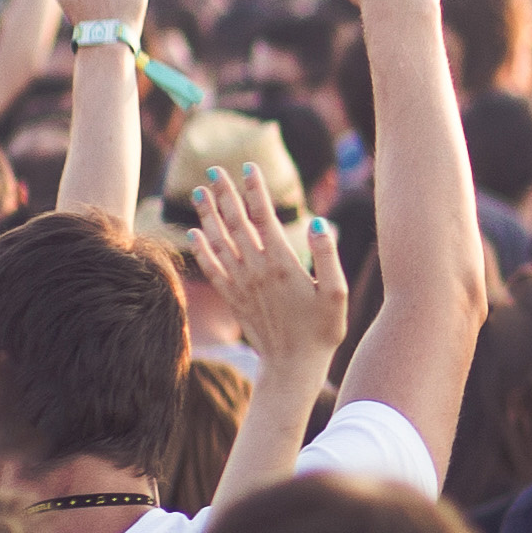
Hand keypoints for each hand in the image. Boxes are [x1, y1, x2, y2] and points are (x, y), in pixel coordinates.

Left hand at [184, 161, 348, 374]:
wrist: (293, 366)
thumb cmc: (322, 330)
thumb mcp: (337, 293)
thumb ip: (328, 255)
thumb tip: (317, 222)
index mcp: (282, 263)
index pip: (264, 217)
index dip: (254, 190)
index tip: (247, 166)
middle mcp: (256, 270)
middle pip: (236, 223)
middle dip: (225, 194)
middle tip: (214, 170)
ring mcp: (241, 284)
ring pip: (219, 242)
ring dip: (208, 215)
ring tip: (198, 192)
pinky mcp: (233, 298)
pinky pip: (211, 268)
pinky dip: (201, 249)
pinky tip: (194, 233)